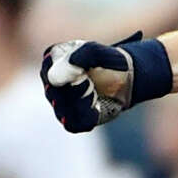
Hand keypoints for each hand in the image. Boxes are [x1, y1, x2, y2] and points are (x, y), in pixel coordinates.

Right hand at [41, 33, 171, 132]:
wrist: (128, 78)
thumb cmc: (111, 61)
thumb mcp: (97, 53)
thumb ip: (78, 58)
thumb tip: (54, 79)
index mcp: (52, 60)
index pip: (49, 75)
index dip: (67, 78)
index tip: (84, 74)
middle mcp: (51, 82)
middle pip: (54, 94)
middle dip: (76, 91)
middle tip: (91, 85)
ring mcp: (60, 102)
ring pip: (62, 111)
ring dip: (82, 104)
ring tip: (94, 94)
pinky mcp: (73, 118)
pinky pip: (72, 124)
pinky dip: (86, 117)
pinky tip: (96, 107)